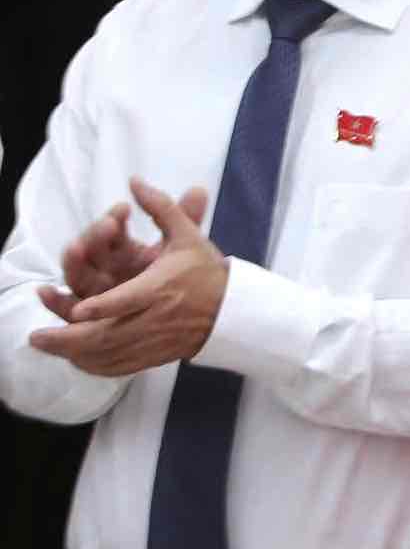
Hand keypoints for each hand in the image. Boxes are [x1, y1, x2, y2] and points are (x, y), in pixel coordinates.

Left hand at [29, 178, 229, 376]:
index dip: (103, 306)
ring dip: (74, 354)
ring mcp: (154, 340)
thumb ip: (160, 207)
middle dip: (70, 339)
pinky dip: (96, 366)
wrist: (233, 311)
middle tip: (37, 337)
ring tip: (47, 346)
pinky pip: (120, 366)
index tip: (79, 310)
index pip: (129, 299)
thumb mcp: (187, 235)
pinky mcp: (155, 355)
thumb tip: (135, 181)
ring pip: (109, 354)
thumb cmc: (205, 272)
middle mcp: (155, 317)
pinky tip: (76, 362)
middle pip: (109, 335)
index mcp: (161, 288)